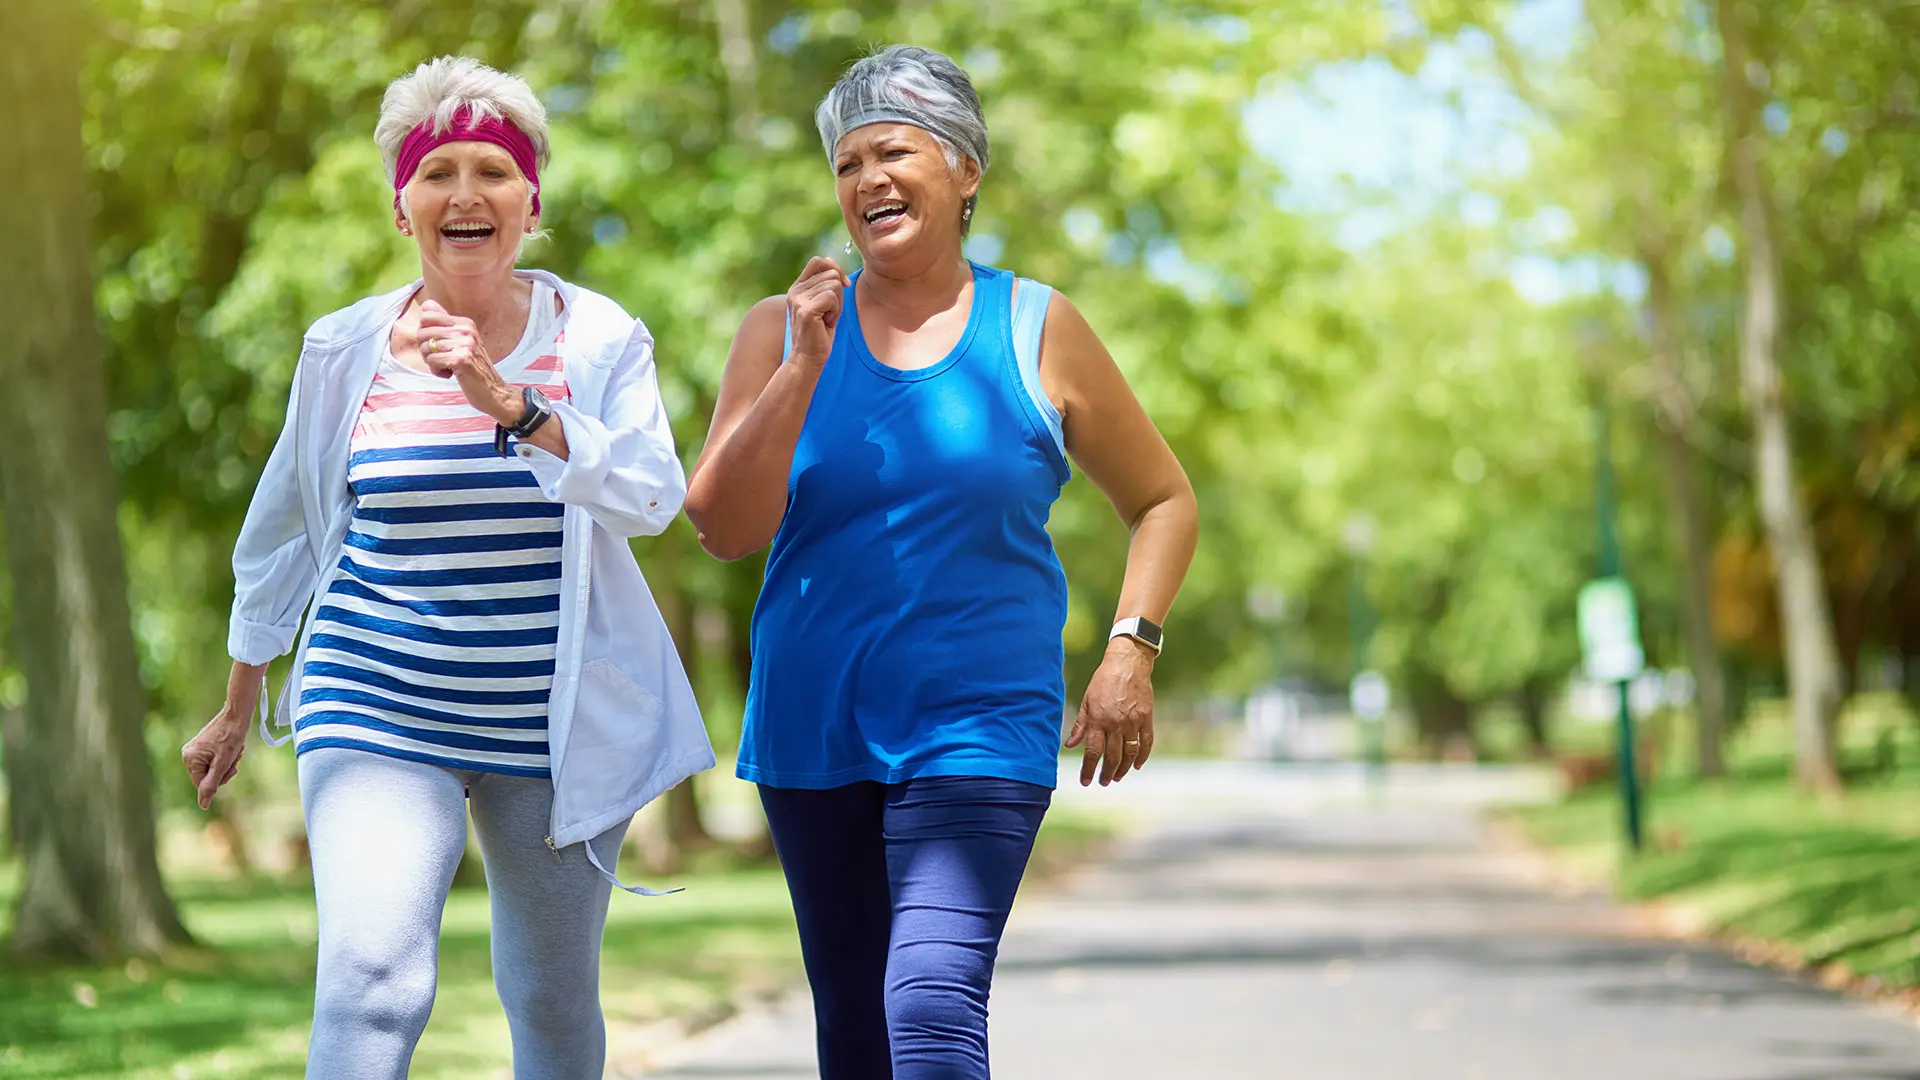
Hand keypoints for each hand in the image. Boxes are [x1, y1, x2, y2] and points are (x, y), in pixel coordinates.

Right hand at [182, 707, 249, 810]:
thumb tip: (203, 806)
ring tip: (235, 750)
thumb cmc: (232, 737)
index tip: (233, 767)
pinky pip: (214, 760)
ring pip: (213, 768)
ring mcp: (194, 750)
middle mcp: (187, 754)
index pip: (203, 784)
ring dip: (227, 763)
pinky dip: (226, 757)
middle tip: (235, 757)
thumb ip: (212, 784)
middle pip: (208, 776)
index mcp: (189, 759)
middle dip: (224, 770)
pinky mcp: (201, 746)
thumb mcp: (223, 764)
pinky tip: (233, 747)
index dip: (221, 780)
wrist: (237, 714)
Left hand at [418, 300, 517, 422]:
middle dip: (426, 349)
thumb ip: (445, 324)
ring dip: (432, 362)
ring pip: (425, 347)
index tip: (438, 345)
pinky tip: (450, 374)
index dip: (425, 332)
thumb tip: (427, 304)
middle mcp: (466, 330)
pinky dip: (436, 371)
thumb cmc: (474, 369)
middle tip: (442, 359)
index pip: (427, 314)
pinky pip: (432, 361)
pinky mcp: (461, 359)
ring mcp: (465, 344)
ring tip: (448, 367)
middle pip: (422, 331)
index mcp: (465, 323)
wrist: (494, 392)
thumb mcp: (462, 342)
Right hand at [786, 257, 849, 367]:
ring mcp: (799, 300)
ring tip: (826, 318)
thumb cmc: (819, 332)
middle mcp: (795, 291)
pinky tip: (826, 322)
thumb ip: (826, 282)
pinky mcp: (806, 310)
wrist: (808, 358)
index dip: (835, 269)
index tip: (844, 285)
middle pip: (831, 274)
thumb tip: (832, 261)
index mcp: (797, 287)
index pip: (818, 261)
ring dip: (838, 304)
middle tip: (829, 312)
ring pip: (834, 285)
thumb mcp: (824, 302)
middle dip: (839, 293)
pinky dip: (836, 311)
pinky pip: (832, 297)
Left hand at [1066, 637, 1156, 785]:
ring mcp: (1133, 722)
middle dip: (1106, 773)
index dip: (1088, 769)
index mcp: (1098, 719)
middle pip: (1112, 757)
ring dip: (1123, 769)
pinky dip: (1142, 756)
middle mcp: (1115, 723)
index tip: (1086, 781)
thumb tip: (1070, 745)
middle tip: (1103, 782)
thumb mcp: (1087, 700)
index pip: (1093, 752)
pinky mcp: (1146, 718)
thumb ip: (1080, 725)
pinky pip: (1146, 742)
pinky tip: (1136, 766)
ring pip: (1129, 753)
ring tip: (1117, 777)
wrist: (1128, 664)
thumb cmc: (1103, 680)